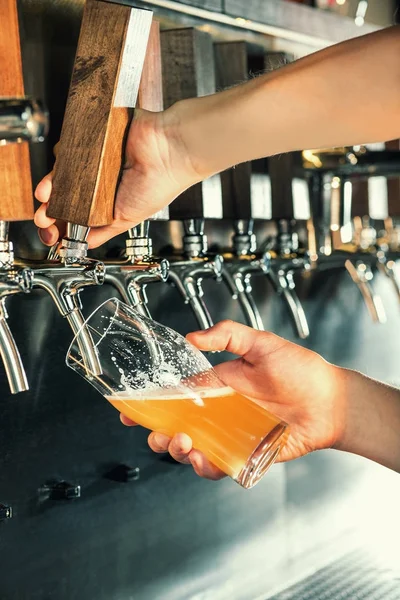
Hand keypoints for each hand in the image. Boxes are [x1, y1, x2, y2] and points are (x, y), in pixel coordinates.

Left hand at [34, 106, 201, 247]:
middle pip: (64, 195)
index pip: (77, 217)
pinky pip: (71, 145)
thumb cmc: (159, 184)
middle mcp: (101, 182)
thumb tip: (82, 244)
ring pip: (64, 172)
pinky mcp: (94, 139)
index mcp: (109, 202)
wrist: (169, 151)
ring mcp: (96, 160)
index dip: (60, 226)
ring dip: (50, 184)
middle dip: (48, 208)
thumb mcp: (126, 220)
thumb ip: (102, 232)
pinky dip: (62, 154)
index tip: (51, 234)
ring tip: (46, 192)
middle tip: (42, 216)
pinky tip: (62, 165)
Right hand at [121, 320, 346, 479]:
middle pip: (178, 427)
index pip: (177, 395)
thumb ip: (227, 334)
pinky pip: (219, 466)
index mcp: (218, 385)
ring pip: (193, 449)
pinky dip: (205, 467)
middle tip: (156, 434)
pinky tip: (202, 459)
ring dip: (178, 450)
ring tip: (181, 443)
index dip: (152, 404)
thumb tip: (192, 336)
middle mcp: (220, 412)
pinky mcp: (245, 454)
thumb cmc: (300, 370)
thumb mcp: (262, 343)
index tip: (130, 410)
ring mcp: (231, 434)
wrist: (330, 401)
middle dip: (159, 434)